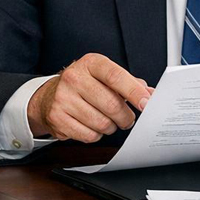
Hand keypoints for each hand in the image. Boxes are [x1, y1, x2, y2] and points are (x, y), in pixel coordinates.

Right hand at [26, 53, 152, 142]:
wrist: (50, 96)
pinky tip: (92, 125)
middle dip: (126, 117)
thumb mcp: (105, 76)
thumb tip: (150, 94)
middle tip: (127, 119)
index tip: (147, 103)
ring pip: (102, 123)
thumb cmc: (84, 85)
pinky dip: (96, 135)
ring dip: (111, 127)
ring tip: (107, 121)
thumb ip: (129, 83)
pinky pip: (89, 135)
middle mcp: (74, 78)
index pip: (116, 76)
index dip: (134, 92)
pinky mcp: (57, 117)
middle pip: (112, 105)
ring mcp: (63, 98)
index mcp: (91, 63)